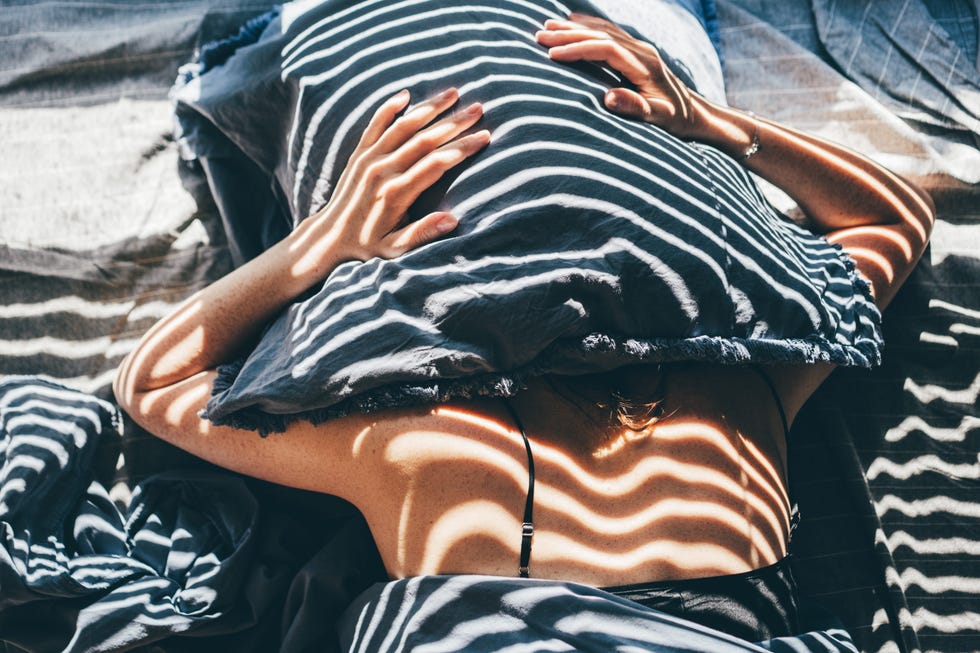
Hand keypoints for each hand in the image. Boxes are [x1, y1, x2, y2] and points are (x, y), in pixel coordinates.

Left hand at [298, 88, 489, 270]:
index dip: (462, 148)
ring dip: (429, 107)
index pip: (436, 164)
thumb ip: (423, 233)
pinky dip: (389, 107)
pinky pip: (375, 124)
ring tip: (453, 92)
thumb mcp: (395, 248)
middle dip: (454, 122)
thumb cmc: (368, 246)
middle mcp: (382, 171)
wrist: (330, 238)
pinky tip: (406, 93)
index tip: (484, 136)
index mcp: (396, 193)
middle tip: (479, 108)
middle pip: (425, 139)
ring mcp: (369, 159)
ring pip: (403, 126)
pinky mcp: (359, 154)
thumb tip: (453, 219)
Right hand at [536, 13, 702, 138]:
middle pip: (601, 34)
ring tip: (547, 26)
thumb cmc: (674, 120)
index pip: (606, 49)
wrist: (694, 113)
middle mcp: (642, 51)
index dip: (578, 49)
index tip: (552, 54)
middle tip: (539, 36)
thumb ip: (634, 108)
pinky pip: (609, 33)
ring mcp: (640, 49)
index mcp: (644, 65)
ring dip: (574, 27)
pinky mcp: (638, 52)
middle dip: (569, 34)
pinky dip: (589, 26)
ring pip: (603, 30)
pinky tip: (573, 23)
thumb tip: (607, 98)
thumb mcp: (657, 118)